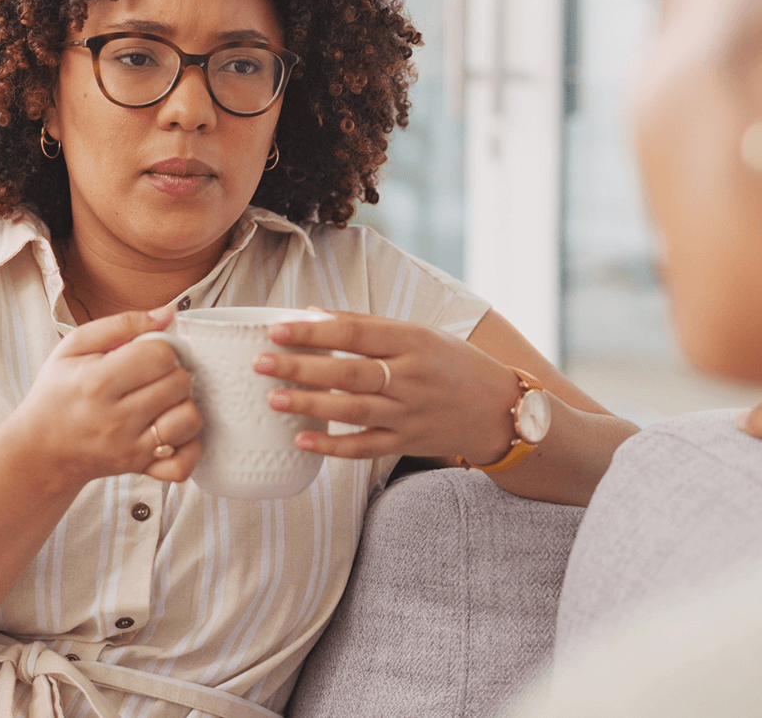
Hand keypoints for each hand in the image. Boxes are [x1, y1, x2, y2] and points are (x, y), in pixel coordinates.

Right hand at [16, 307, 202, 482]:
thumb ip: (122, 324)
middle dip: (173, 373)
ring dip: (183, 406)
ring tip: (163, 402)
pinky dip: (188, 447)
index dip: (161, 349)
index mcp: (98, 382)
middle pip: (179, 384)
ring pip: (189, 420)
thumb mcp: (75, 346)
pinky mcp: (139, 468)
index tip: (147, 354)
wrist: (40, 449)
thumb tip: (168, 314)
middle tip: (154, 377)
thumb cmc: (58, 392)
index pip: (160, 355)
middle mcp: (116, 418)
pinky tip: (172, 432)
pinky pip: (183, 464)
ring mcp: (130, 447)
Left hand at [253, 311, 519, 463]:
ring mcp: (410, 413)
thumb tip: (311, 313)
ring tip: (272, 398)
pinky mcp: (408, 442)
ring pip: (353, 409)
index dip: (315, 331)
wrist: (501, 410)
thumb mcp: (419, 333)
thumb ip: (368, 326)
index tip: (277, 328)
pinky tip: (303, 440)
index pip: (356, 332)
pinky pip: (366, 447)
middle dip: (301, 366)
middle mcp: (411, 377)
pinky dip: (334, 447)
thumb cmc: (453, 364)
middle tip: (260, 362)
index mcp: (413, 341)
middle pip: (349, 371)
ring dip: (310, 404)